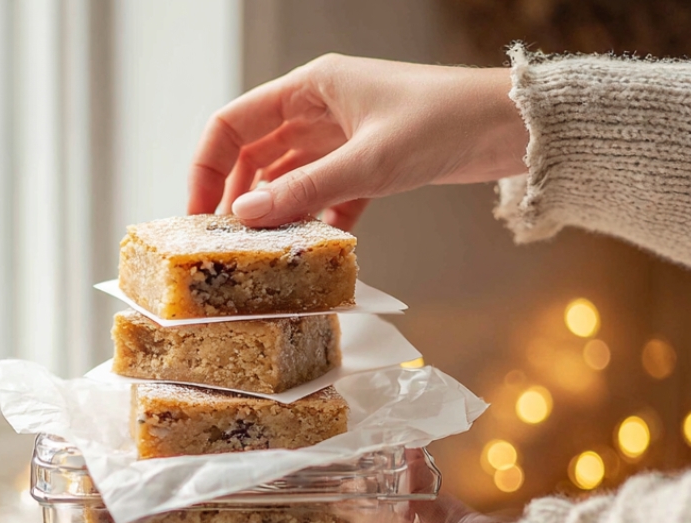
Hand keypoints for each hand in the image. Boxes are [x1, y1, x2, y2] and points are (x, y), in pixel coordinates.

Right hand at [189, 55, 527, 228]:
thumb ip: (304, 190)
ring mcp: (342, 139)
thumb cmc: (444, 121)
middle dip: (236, 198)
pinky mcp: (366, 167)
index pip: (234, 124)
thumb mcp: (367, 161)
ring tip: (264, 250)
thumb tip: (244, 217)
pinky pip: (323, 197)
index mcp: (311, 86)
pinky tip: (314, 247)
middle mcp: (320, 109)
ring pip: (287, 179)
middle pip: (254, 155)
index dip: (207, 167)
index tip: (198, 212)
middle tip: (224, 242)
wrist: (510, 128)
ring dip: (275, 213)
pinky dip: (315, 221)